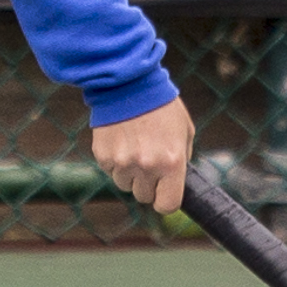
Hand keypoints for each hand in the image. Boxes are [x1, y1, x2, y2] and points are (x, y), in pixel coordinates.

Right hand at [90, 97, 193, 213]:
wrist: (128, 82)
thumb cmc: (161, 105)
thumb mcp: (184, 131)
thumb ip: (182, 159)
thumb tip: (176, 181)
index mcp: (172, 162)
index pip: (167, 205)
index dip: (165, 200)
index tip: (164, 192)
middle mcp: (147, 166)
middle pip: (144, 196)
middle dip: (148, 183)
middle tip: (149, 159)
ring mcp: (122, 162)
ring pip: (125, 184)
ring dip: (130, 172)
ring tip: (134, 145)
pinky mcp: (103, 156)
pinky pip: (110, 170)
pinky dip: (115, 160)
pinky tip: (121, 139)